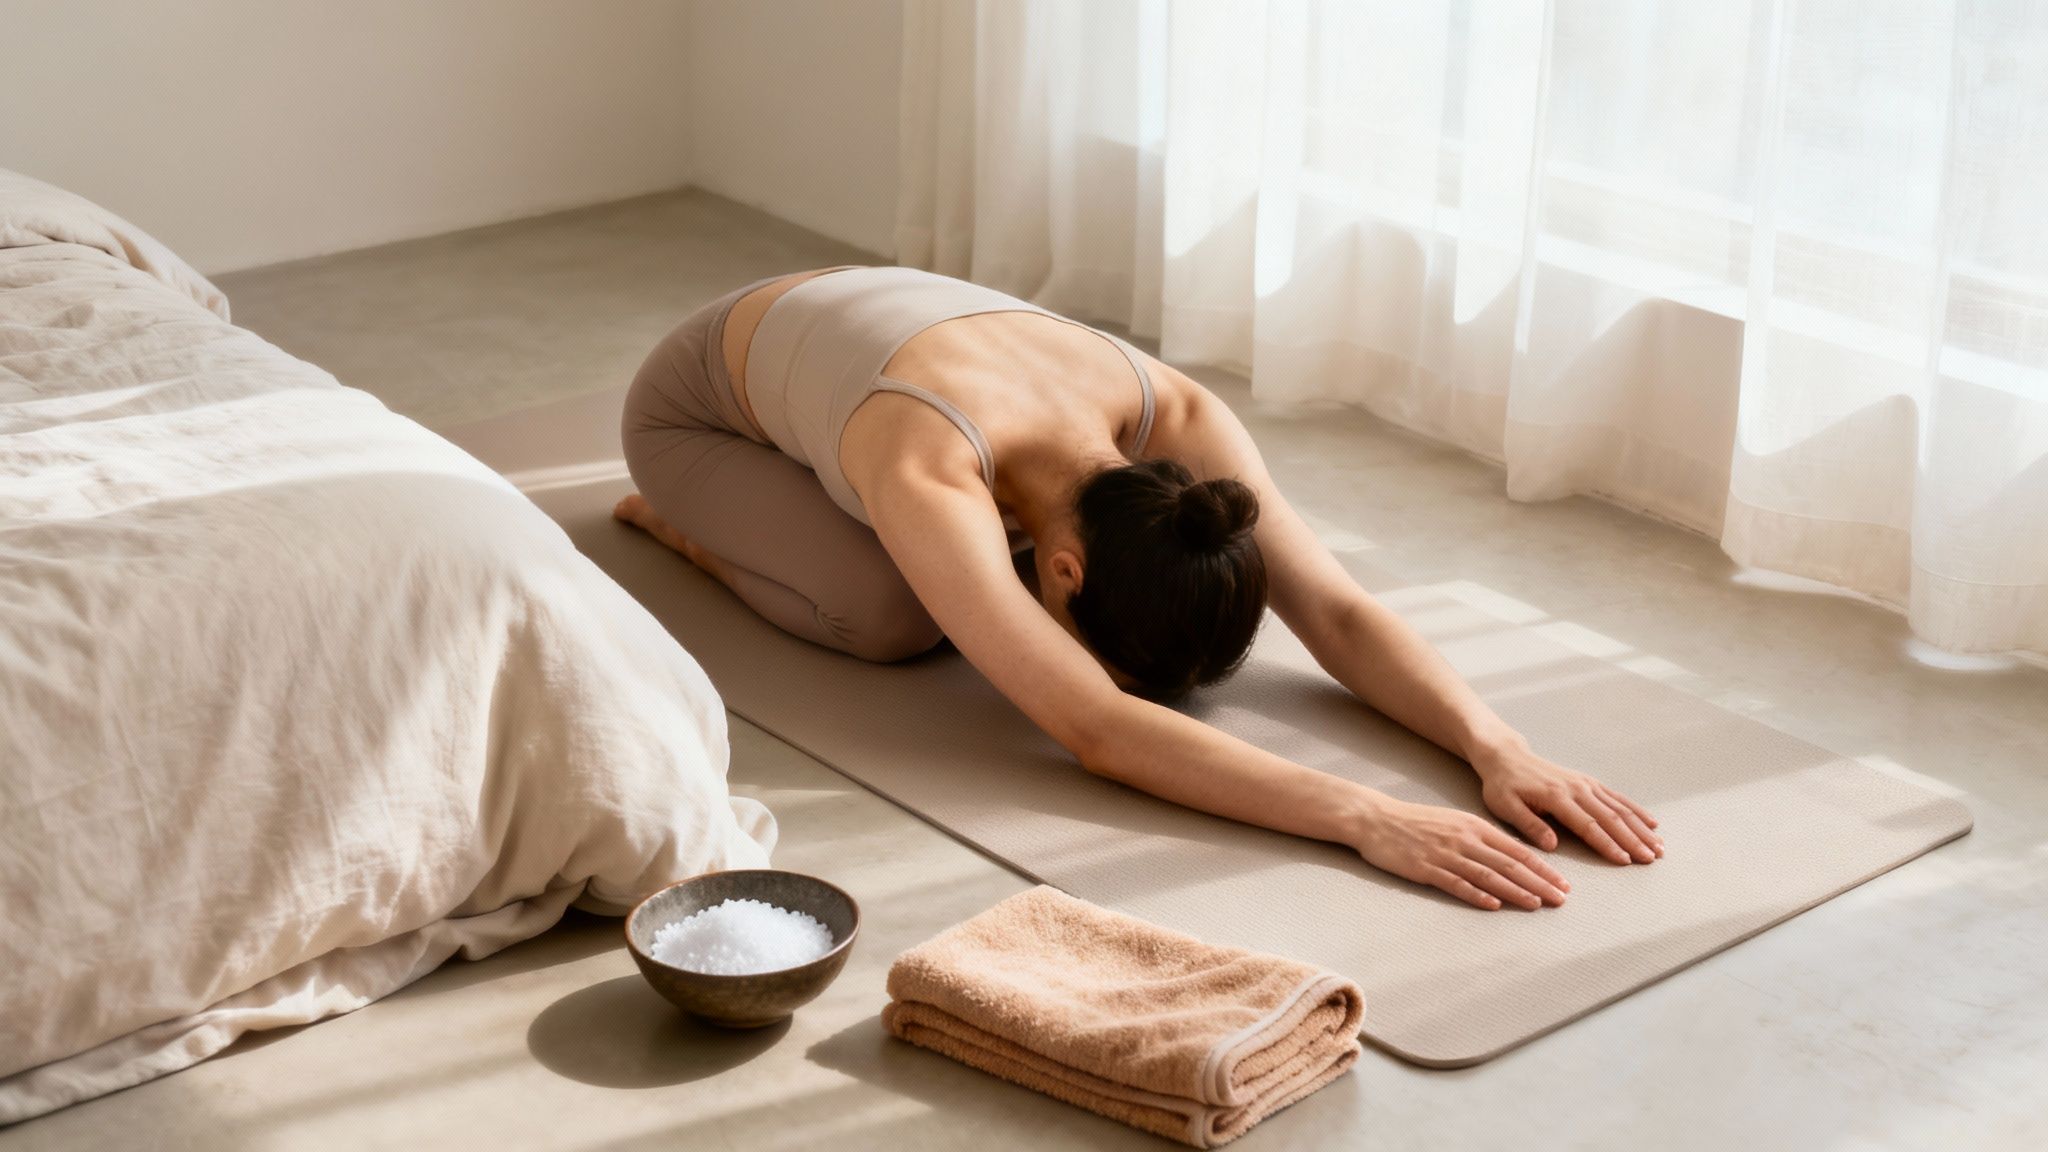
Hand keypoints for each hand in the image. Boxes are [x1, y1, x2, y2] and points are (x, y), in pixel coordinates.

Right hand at [1351, 797, 1571, 910]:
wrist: (1377, 819)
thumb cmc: (1416, 822)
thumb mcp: (1455, 822)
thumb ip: (1482, 839)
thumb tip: (1511, 858)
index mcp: (1475, 826)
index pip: (1517, 850)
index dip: (1543, 869)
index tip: (1563, 884)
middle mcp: (1465, 839)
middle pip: (1509, 864)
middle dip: (1539, 883)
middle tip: (1560, 899)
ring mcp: (1446, 854)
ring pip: (1488, 875)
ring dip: (1515, 892)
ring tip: (1536, 905)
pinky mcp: (1426, 868)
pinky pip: (1456, 883)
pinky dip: (1477, 894)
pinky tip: (1493, 905)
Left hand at [1472, 740, 1661, 864]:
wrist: (1506, 756)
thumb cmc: (1503, 785)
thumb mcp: (1505, 806)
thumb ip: (1529, 825)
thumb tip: (1552, 845)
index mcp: (1556, 797)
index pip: (1587, 825)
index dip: (1607, 844)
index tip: (1624, 860)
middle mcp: (1576, 789)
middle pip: (1610, 817)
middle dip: (1633, 840)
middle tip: (1651, 858)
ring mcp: (1585, 784)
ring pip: (1619, 808)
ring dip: (1640, 828)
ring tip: (1658, 847)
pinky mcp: (1589, 782)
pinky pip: (1617, 797)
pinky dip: (1636, 811)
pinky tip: (1651, 823)